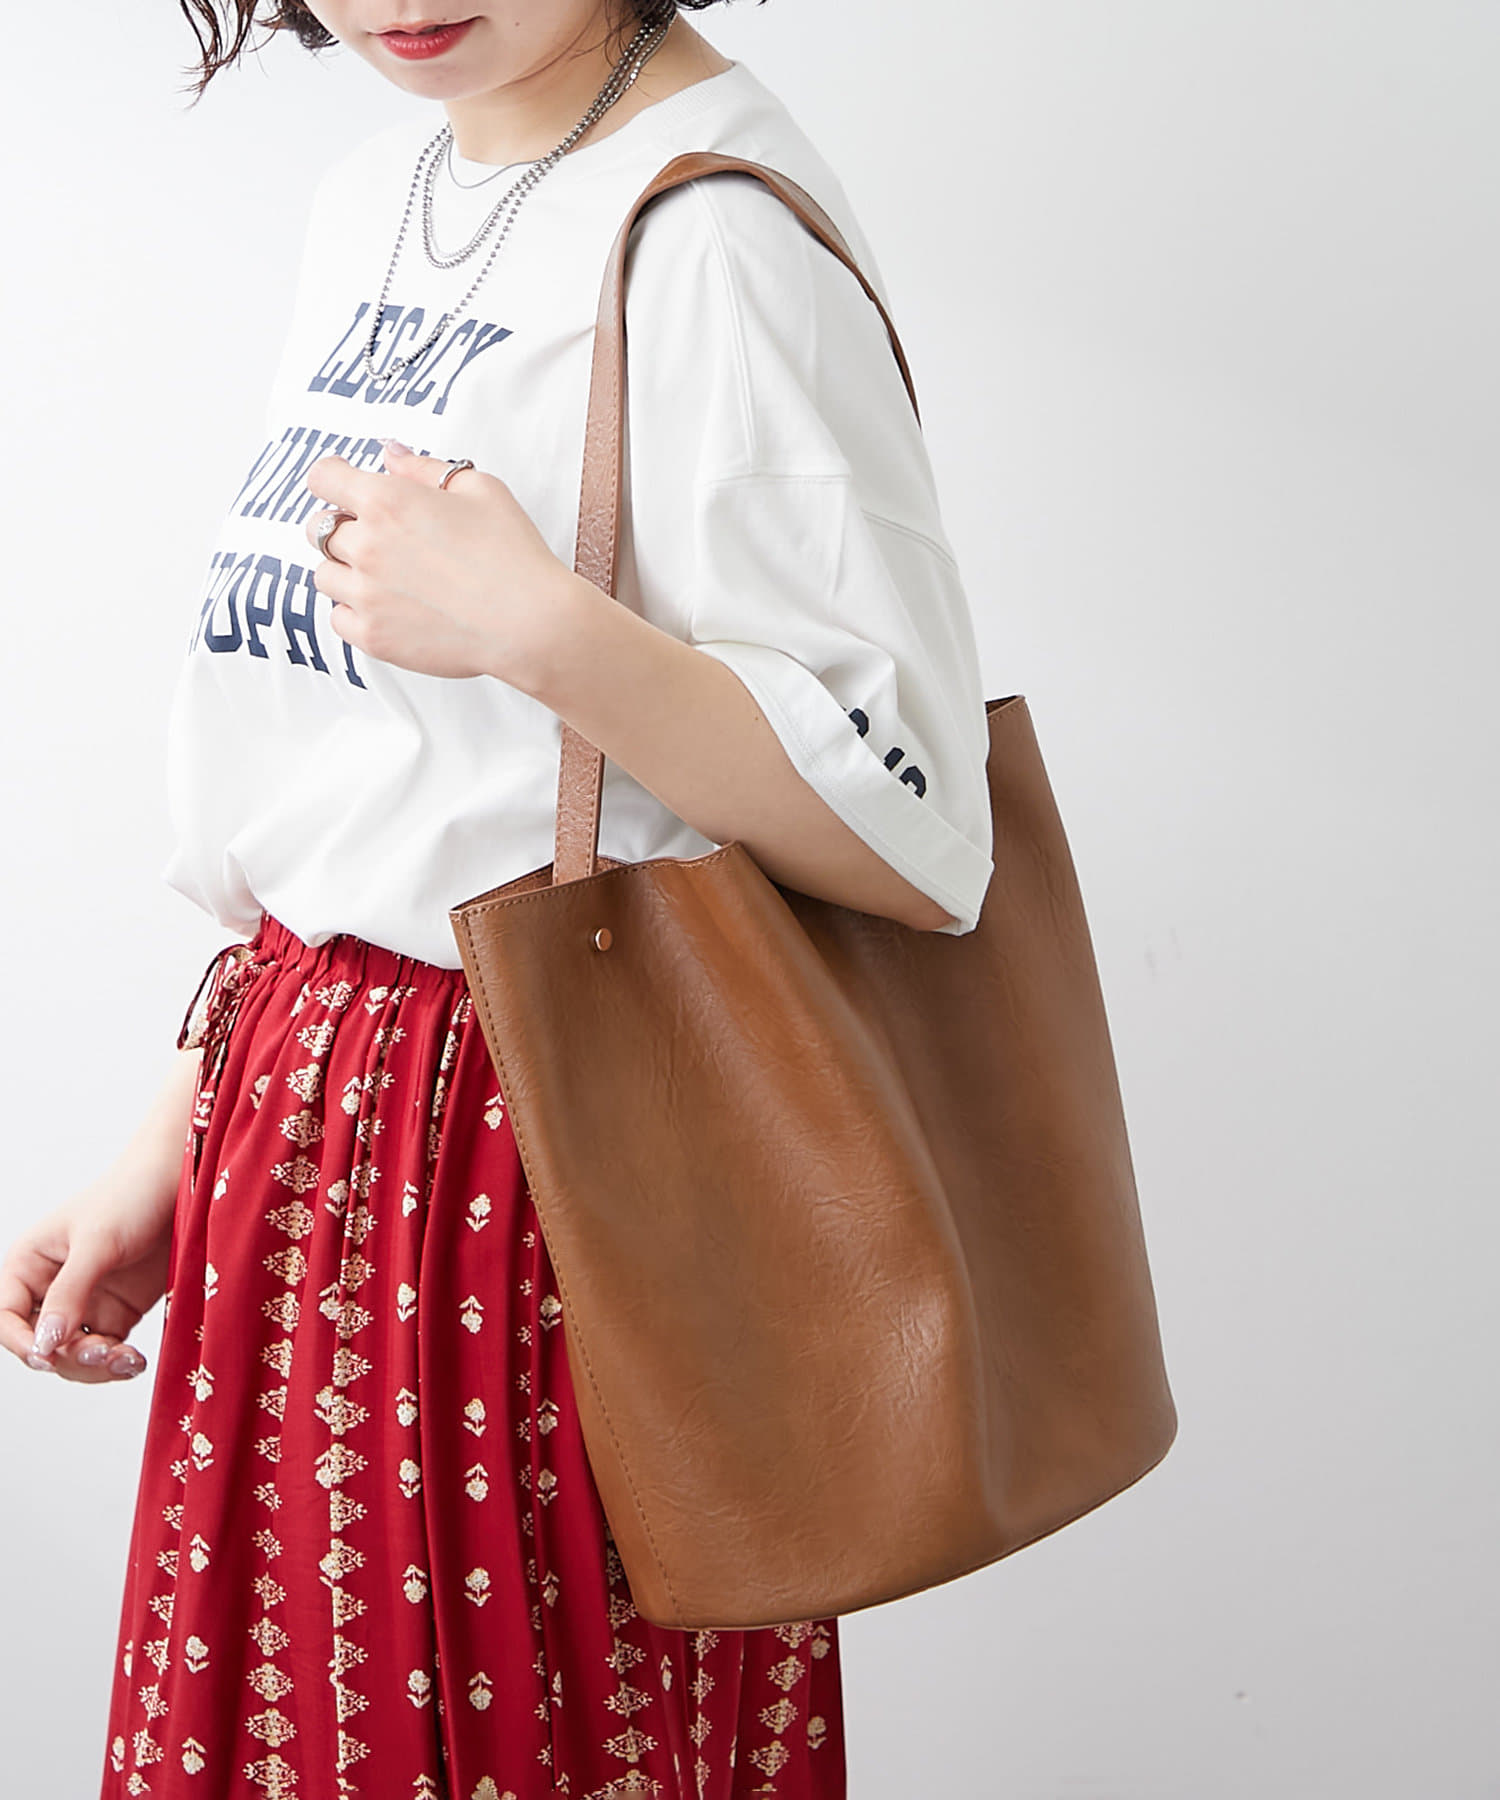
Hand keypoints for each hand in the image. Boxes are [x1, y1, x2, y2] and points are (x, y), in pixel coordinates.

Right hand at [0, 1171, 179, 1384]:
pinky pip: (107, 1353)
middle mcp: (52, 1289)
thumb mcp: (97, 1242)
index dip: (20, 1342)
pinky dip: (117, 1363)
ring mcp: (86, 1303)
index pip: (6, 1316)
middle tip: (104, 1352)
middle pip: (42, 1344)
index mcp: (30, 1265)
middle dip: (68, 1357)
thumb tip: (45, 1343)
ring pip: (73, 1356)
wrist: (185, 1186)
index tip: (47, 1356)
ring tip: (127, 1359)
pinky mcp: (118, 1313)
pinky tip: (136, 1361)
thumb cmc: (132, 1197)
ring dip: (95, 1366)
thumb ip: (70, 1292)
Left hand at [305, 438, 585, 688]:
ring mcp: (366, 595)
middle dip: (344, 527)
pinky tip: (388, 607)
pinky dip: (355, 612)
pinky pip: (337, 619)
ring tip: (387, 578)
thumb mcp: (479, 489)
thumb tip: (390, 455)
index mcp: (387, 502)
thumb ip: (425, 468)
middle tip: (382, 539)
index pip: (323, 478)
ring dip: (346, 572)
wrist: (530, 623)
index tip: (343, 487)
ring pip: (324, 576)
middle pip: (319, 528)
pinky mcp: (373, 636)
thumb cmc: (512, 556)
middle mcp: (367, 546)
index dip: (333, 479)